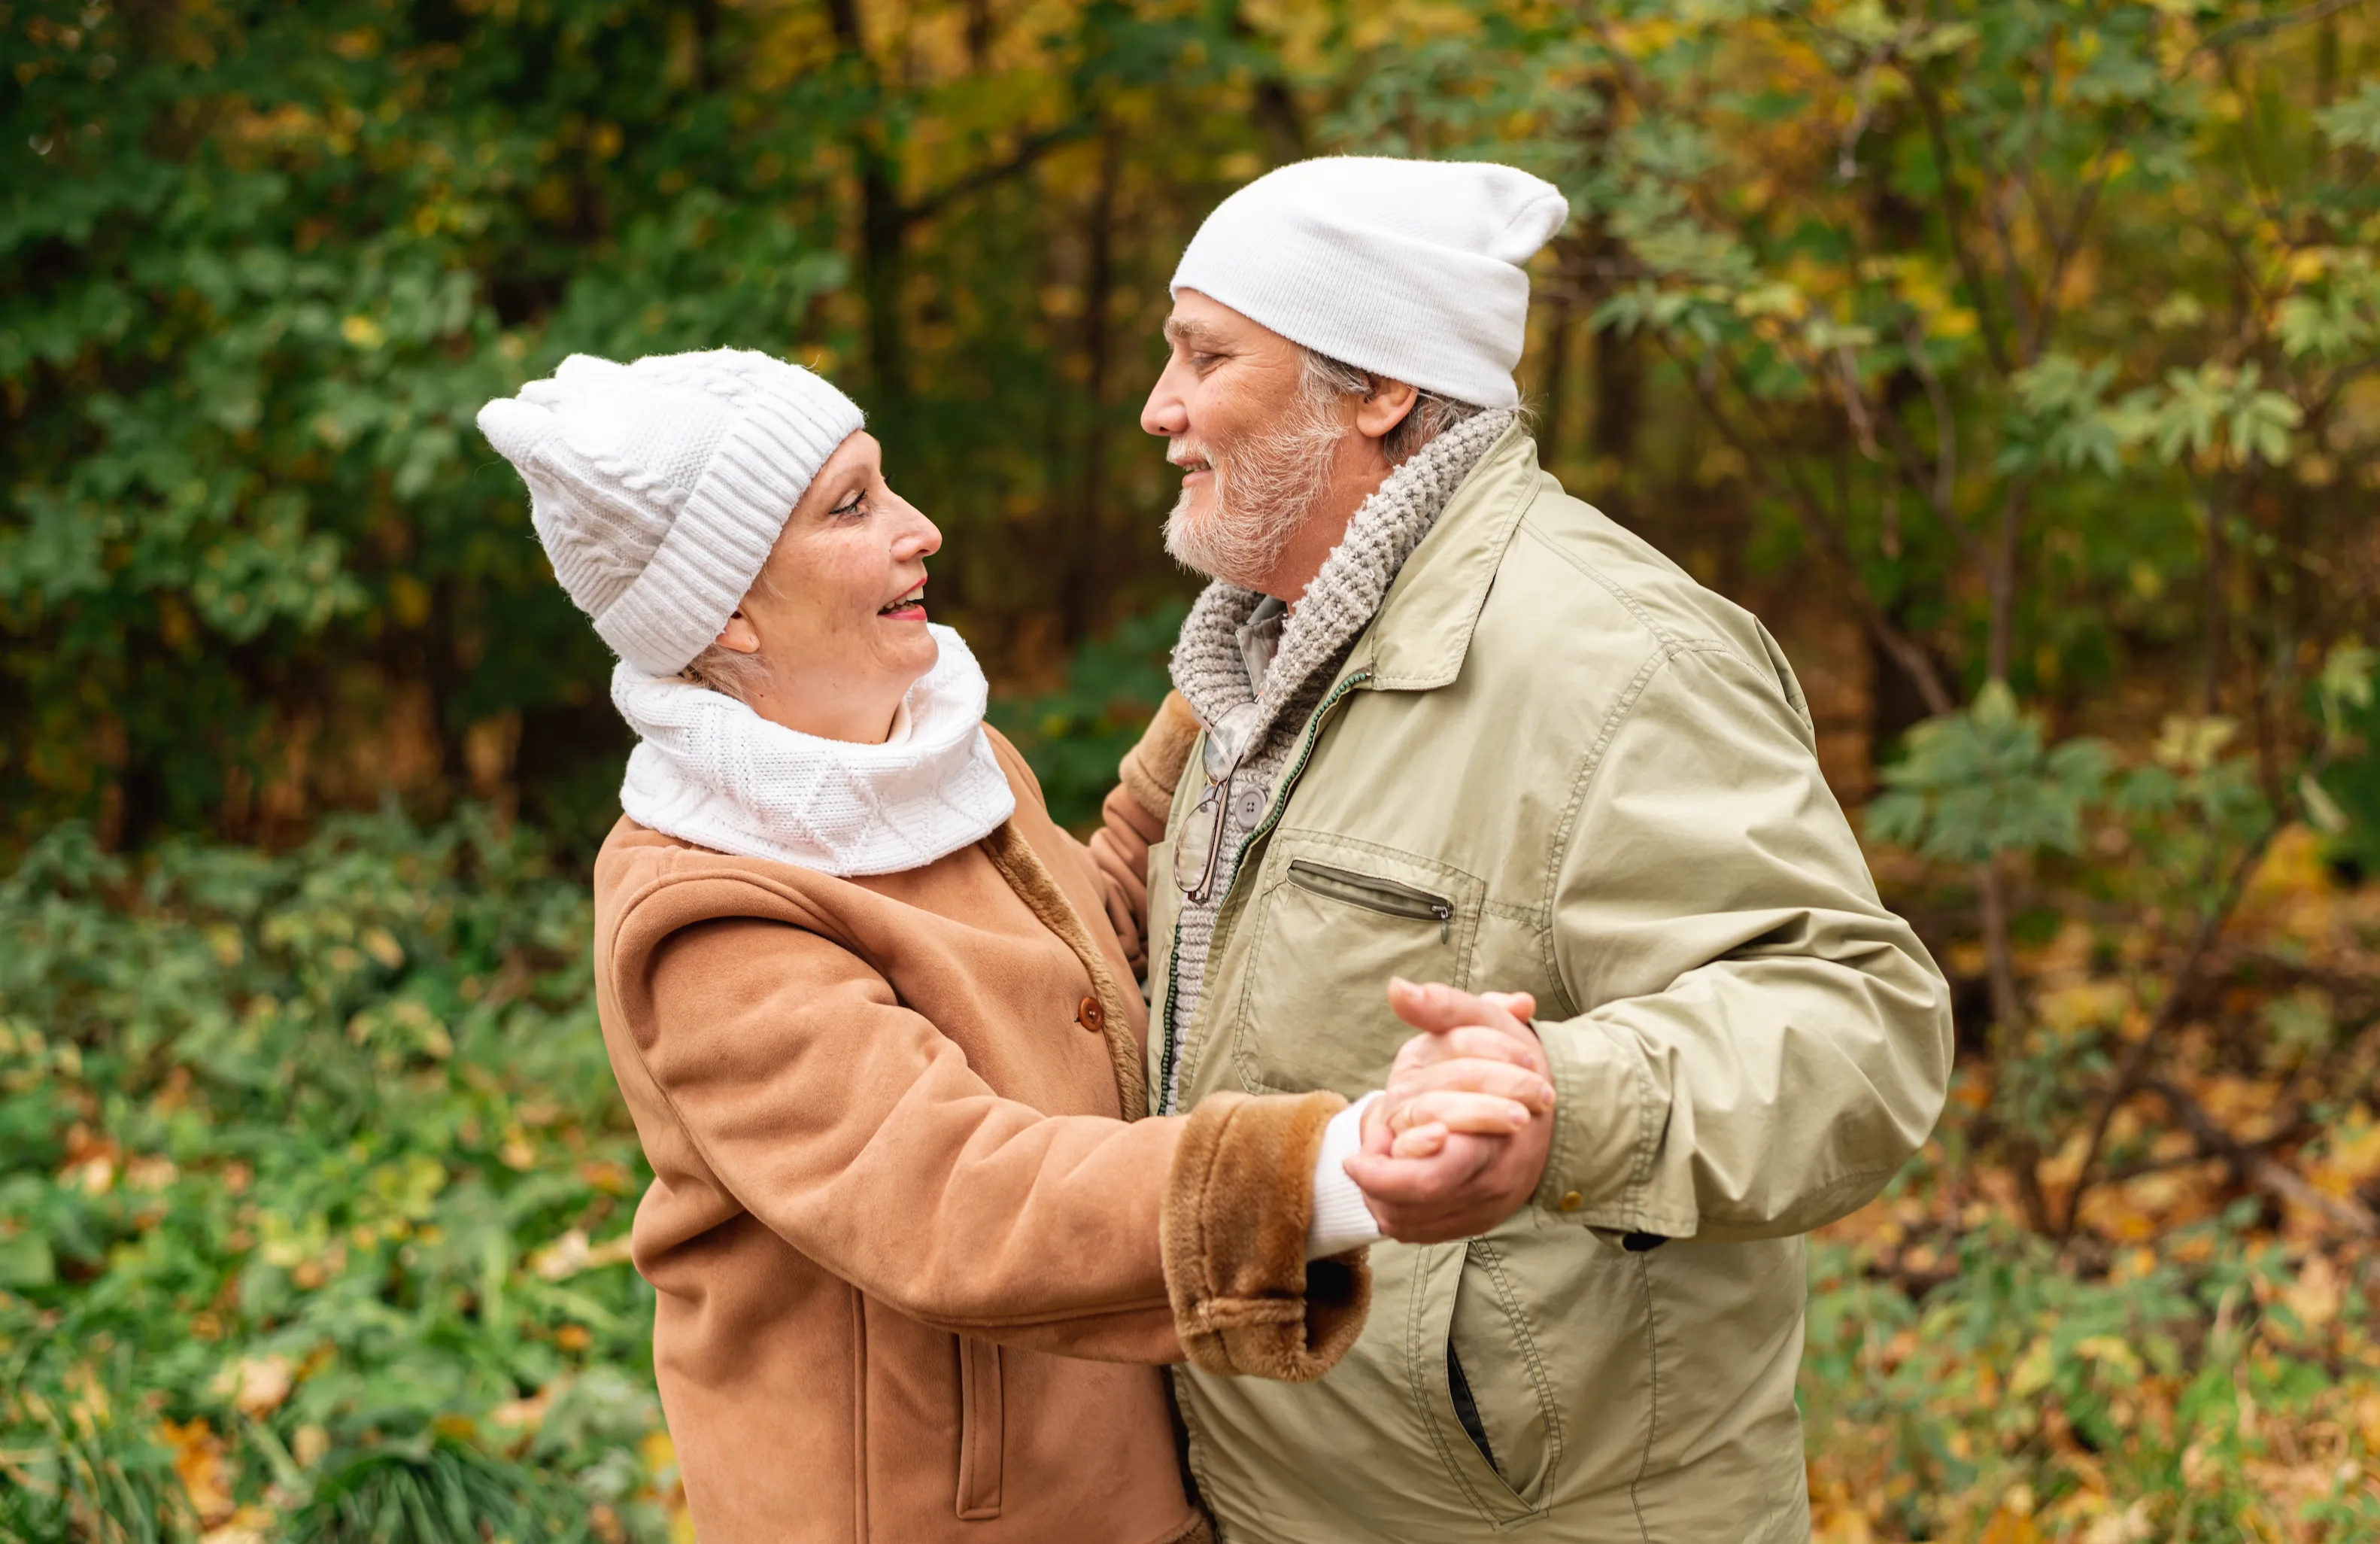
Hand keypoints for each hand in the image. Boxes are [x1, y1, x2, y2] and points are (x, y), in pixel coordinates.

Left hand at [1343, 980, 1555, 1243]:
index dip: (1386, 1174)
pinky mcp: (1478, 1222)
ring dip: (1385, 1199)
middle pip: (1419, 1204)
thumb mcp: (1482, 1025)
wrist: (1553, 1106)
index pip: (1433, 1176)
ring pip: (1417, 1221)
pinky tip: (1389, 1188)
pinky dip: (1400, 1212)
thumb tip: (1398, 989)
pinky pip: (1424, 1231)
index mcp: (1497, 1138)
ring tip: (1373, 1169)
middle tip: (1357, 1163)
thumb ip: (1442, 1009)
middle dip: (1379, 1186)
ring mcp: (1488, 1207)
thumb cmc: (1511, 1061)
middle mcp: (1495, 1182)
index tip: (1354, 1157)